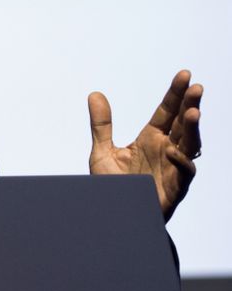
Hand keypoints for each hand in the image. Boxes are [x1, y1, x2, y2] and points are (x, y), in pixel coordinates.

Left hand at [88, 70, 202, 221]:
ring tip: (194, 111)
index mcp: (151, 139)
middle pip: (183, 123)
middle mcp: (166, 150)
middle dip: (190, 105)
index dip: (175, 94)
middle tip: (196, 87)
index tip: (184, 75)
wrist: (112, 215)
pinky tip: (174, 149)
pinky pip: (184, 173)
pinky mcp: (174, 188)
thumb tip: (95, 93)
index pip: (167, 112)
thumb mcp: (102, 151)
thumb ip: (101, 124)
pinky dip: (181, 161)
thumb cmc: (112, 186)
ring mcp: (172, 168)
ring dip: (193, 129)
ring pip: (190, 145)